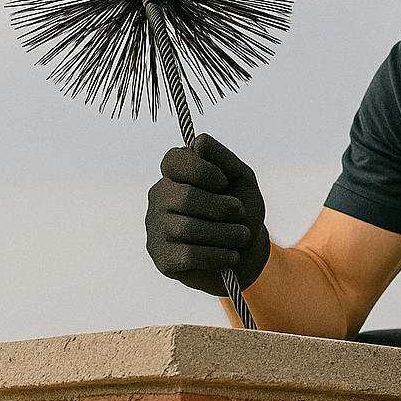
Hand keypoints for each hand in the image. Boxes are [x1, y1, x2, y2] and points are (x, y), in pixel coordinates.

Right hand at [145, 133, 269, 296]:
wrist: (244, 254)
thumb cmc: (240, 212)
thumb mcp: (241, 180)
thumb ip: (223, 158)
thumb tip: (199, 143)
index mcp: (175, 175)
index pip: (174, 161)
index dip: (202, 170)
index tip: (224, 182)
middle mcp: (159, 198)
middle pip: (186, 197)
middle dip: (222, 207)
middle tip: (241, 214)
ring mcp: (156, 228)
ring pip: (188, 228)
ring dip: (226, 233)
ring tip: (243, 237)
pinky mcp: (162, 257)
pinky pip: (188, 255)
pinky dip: (217, 255)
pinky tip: (233, 256)